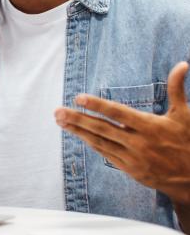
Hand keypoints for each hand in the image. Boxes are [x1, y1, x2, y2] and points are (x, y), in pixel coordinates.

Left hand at [54, 61, 189, 206]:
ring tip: (61, 122)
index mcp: (150, 127)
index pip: (117, 113)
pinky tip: (79, 135)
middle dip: (78, 119)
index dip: (97, 105)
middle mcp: (139, 143)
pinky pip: (106, 154)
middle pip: (102, 129)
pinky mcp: (131, 170)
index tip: (78, 97)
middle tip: (57, 111)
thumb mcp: (185, 115)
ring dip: (79, 132)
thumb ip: (177, 89)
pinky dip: (92, 144)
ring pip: (100, 142)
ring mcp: (133, 159)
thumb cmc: (189, 141)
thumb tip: (183, 64)